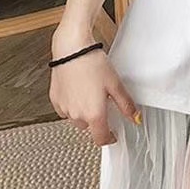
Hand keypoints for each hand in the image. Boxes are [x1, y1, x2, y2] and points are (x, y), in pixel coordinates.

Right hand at [49, 28, 140, 146]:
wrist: (71, 49)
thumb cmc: (92, 63)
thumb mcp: (115, 84)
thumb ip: (126, 104)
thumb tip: (134, 117)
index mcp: (93, 114)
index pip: (101, 138)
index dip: (109, 138)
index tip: (113, 134)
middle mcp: (76, 115)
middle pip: (89, 126)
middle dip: (97, 118)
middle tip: (103, 101)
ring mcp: (63, 108)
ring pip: (76, 118)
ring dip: (84, 112)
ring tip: (90, 91)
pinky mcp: (55, 100)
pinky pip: (65, 109)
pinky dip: (72, 104)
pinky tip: (78, 89)